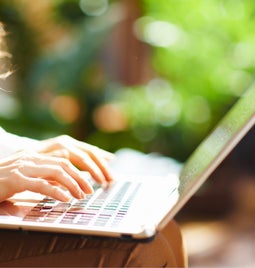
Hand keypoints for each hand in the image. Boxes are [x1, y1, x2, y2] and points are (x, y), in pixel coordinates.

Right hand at [0, 135, 114, 201]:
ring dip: (74, 183)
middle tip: (96, 186)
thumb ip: (47, 173)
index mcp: (38, 153)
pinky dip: (56, 191)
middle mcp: (33, 156)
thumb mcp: (30, 173)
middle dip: (86, 174)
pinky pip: (41, 184)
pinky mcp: (16, 179)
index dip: (88, 159)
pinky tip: (66, 199)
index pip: (69, 153)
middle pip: (68, 161)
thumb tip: (68, 181)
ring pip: (57, 171)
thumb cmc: (5, 180)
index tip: (103, 167)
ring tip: (82, 195)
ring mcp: (24, 166)